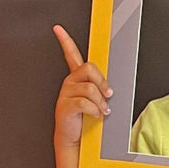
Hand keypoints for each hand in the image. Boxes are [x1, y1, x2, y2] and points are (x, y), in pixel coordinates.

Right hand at [53, 24, 112, 147]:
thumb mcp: (94, 98)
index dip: (64, 40)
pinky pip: (85, 103)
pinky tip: (94, 114)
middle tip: (108, 95)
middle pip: (88, 68)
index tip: (58, 29)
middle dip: (102, 82)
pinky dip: (95, 110)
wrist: (75, 138)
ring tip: (103, 110)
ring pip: (90, 88)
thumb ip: (99, 87)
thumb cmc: (86, 118)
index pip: (70, 54)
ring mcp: (65, 94)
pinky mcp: (64, 106)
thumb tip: (110, 86)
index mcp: (76, 78)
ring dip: (101, 101)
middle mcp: (69, 83)